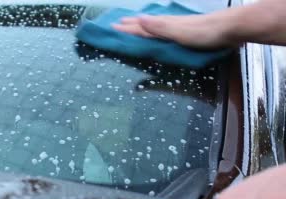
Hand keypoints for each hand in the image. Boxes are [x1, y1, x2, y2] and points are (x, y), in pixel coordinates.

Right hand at [111, 13, 237, 48]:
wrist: (232, 27)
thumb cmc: (206, 32)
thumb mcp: (179, 32)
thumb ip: (159, 27)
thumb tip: (138, 20)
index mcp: (165, 25)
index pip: (141, 27)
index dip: (127, 28)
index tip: (112, 27)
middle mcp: (170, 24)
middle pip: (147, 24)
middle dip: (132, 24)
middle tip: (118, 23)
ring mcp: (180, 26)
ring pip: (155, 25)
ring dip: (142, 24)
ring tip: (134, 23)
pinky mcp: (189, 30)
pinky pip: (165, 28)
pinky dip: (156, 27)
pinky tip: (160, 28)